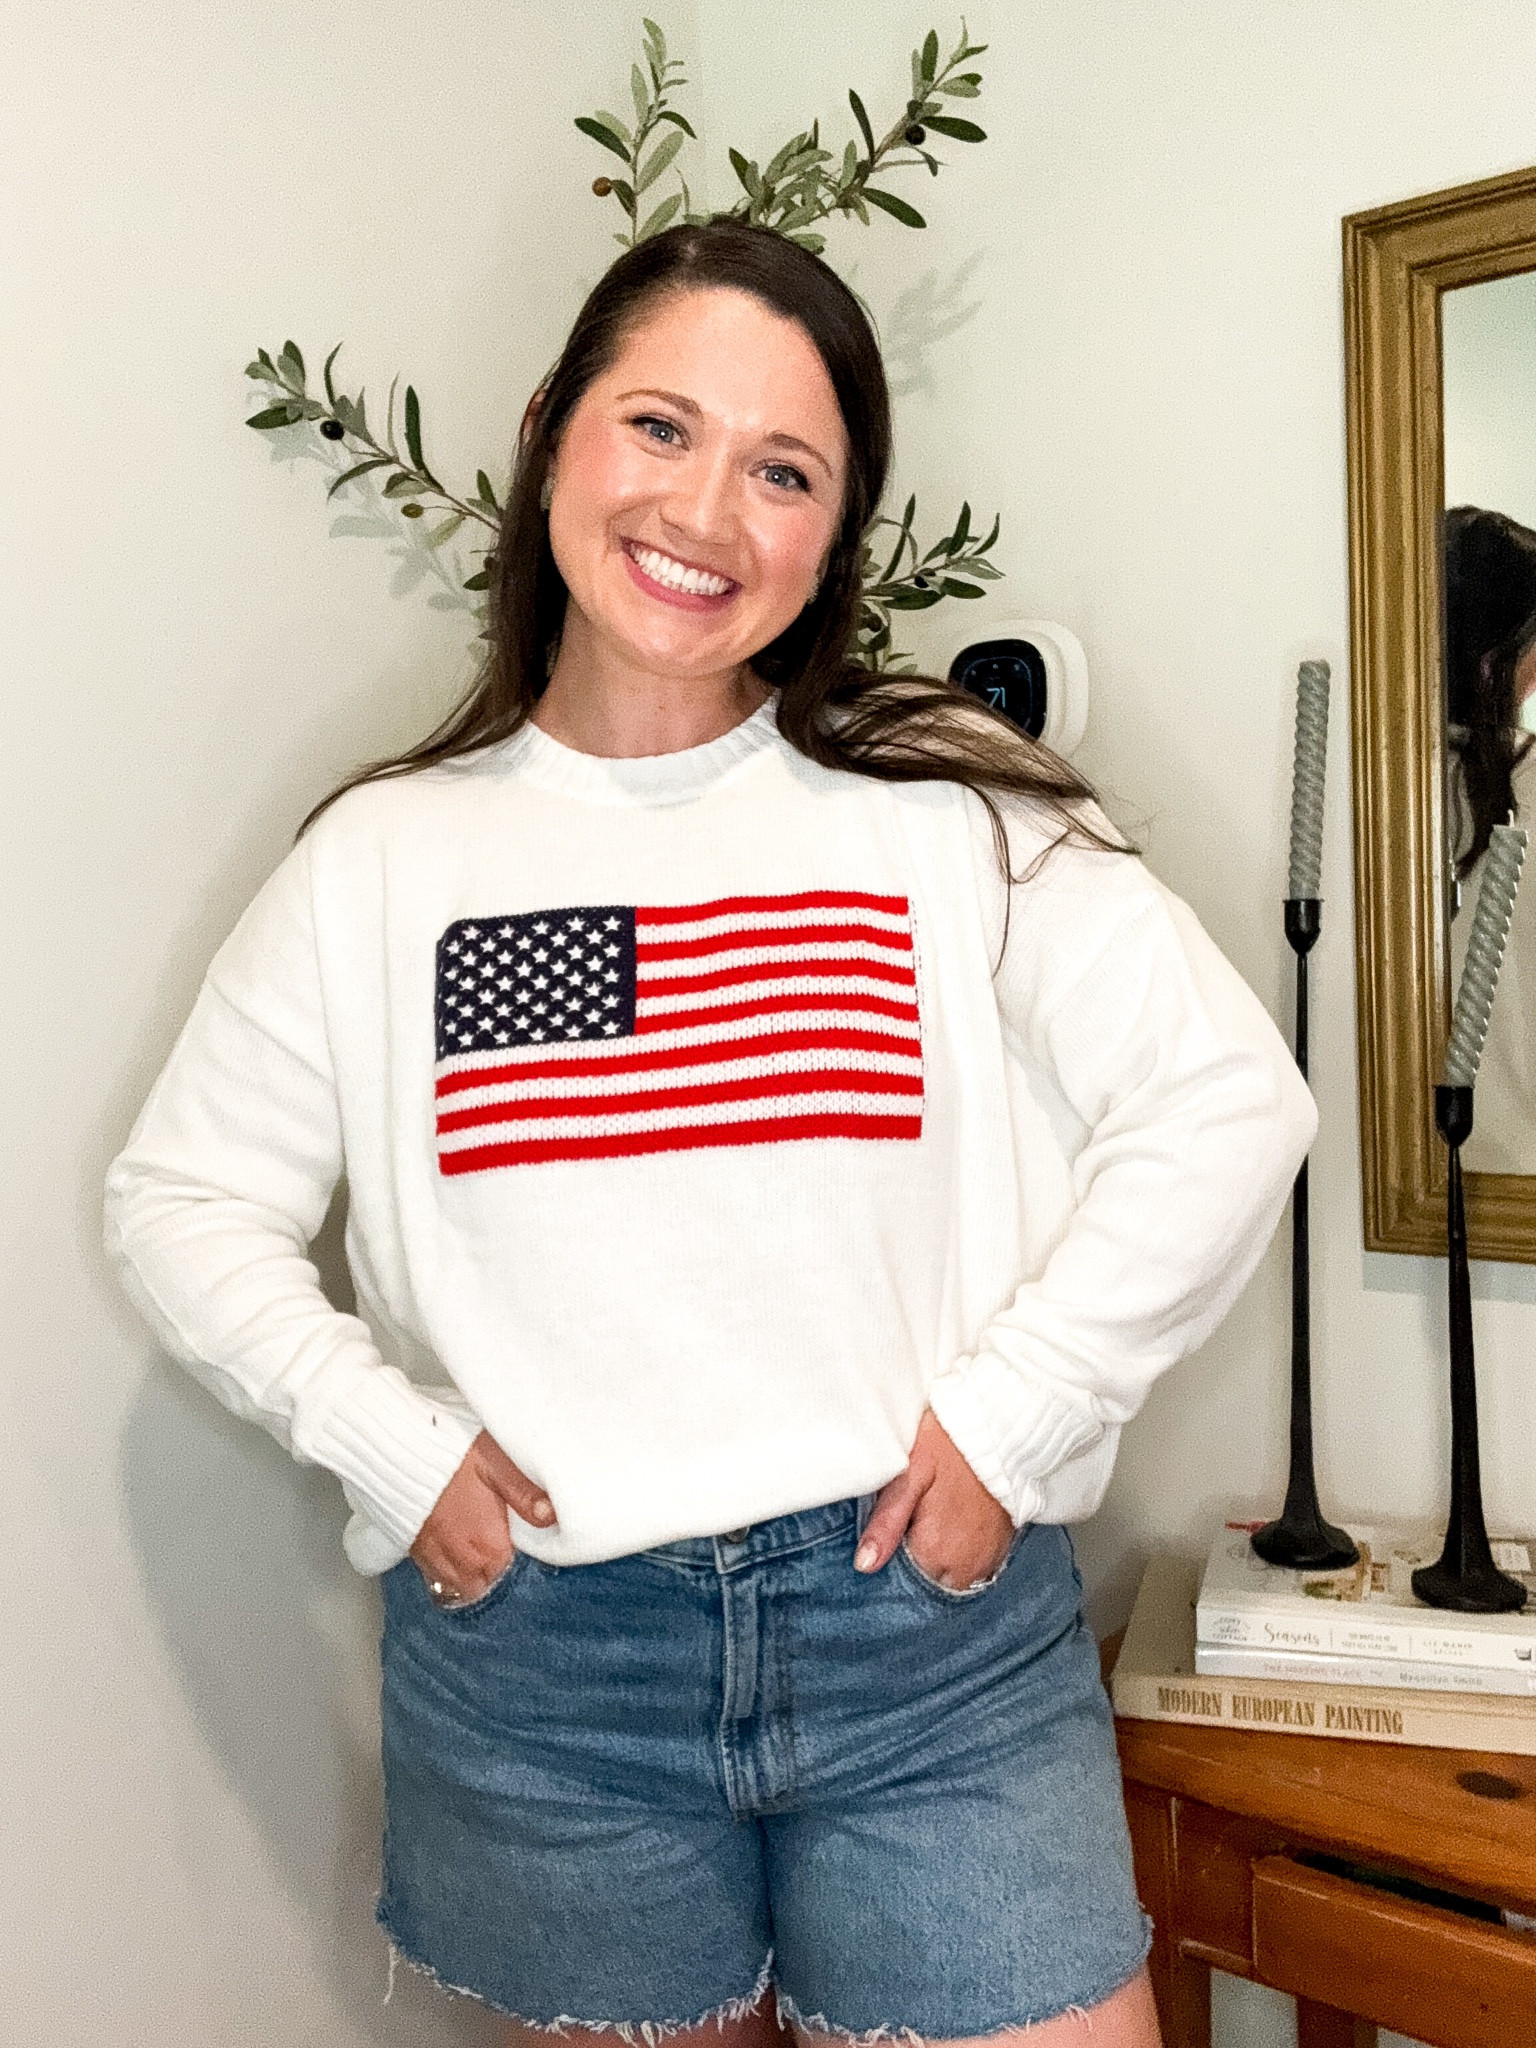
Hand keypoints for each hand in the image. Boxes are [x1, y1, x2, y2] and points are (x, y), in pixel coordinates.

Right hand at [409, 1430, 555, 1603]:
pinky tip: (451, 1555)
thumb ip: (524, 1492)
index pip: (507, 1572)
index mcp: (486, 1541)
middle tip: (501, 1557)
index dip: (516, 1564)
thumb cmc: (448, 1451)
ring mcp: (431, 1553)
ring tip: (478, 1562)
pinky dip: (443, 1570)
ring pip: (455, 1583)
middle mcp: (458, 1555)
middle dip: (491, 1577)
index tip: (522, 1551)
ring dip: (468, 1577)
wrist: (393, 1448)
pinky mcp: (410, 1545)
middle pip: (481, 1584)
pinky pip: (431, 1572)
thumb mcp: (496, 1462)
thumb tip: (551, 1516)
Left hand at [855, 1408, 1013, 1588]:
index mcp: (936, 1553)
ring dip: (938, 1555)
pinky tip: (953, 1520)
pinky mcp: (1001, 1550)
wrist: (999, 1429)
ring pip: (949, 1574)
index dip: (891, 1558)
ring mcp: (987, 1561)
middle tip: (913, 1516)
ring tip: (934, 1515)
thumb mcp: (910, 1475)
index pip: (902, 1580)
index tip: (891, 1531)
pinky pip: (972, 1565)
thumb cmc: (949, 1446)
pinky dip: (960, 1550)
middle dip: (914, 1557)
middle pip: (926, 1579)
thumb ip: (887, 1522)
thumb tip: (865, 1565)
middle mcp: (965, 1567)